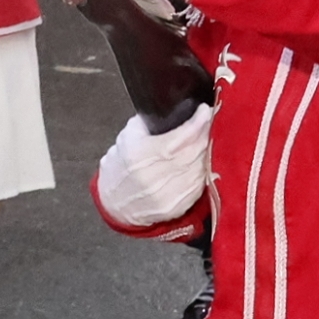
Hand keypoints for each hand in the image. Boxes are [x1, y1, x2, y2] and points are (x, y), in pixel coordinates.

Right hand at [95, 105, 214, 225]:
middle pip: (193, 152)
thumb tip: (174, 111)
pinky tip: (197, 162)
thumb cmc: (119, 168)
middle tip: (207, 122)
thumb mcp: (125, 138)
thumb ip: (147, 123)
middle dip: (203, 133)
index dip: (197, 123)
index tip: (204, 111)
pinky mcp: (175, 208)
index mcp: (139, 156)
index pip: (178, 137)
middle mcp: (153, 177)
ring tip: (201, 141)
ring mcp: (166, 195)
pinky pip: (198, 184)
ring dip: (203, 152)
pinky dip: (200, 170)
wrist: (112, 203)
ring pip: (199, 167)